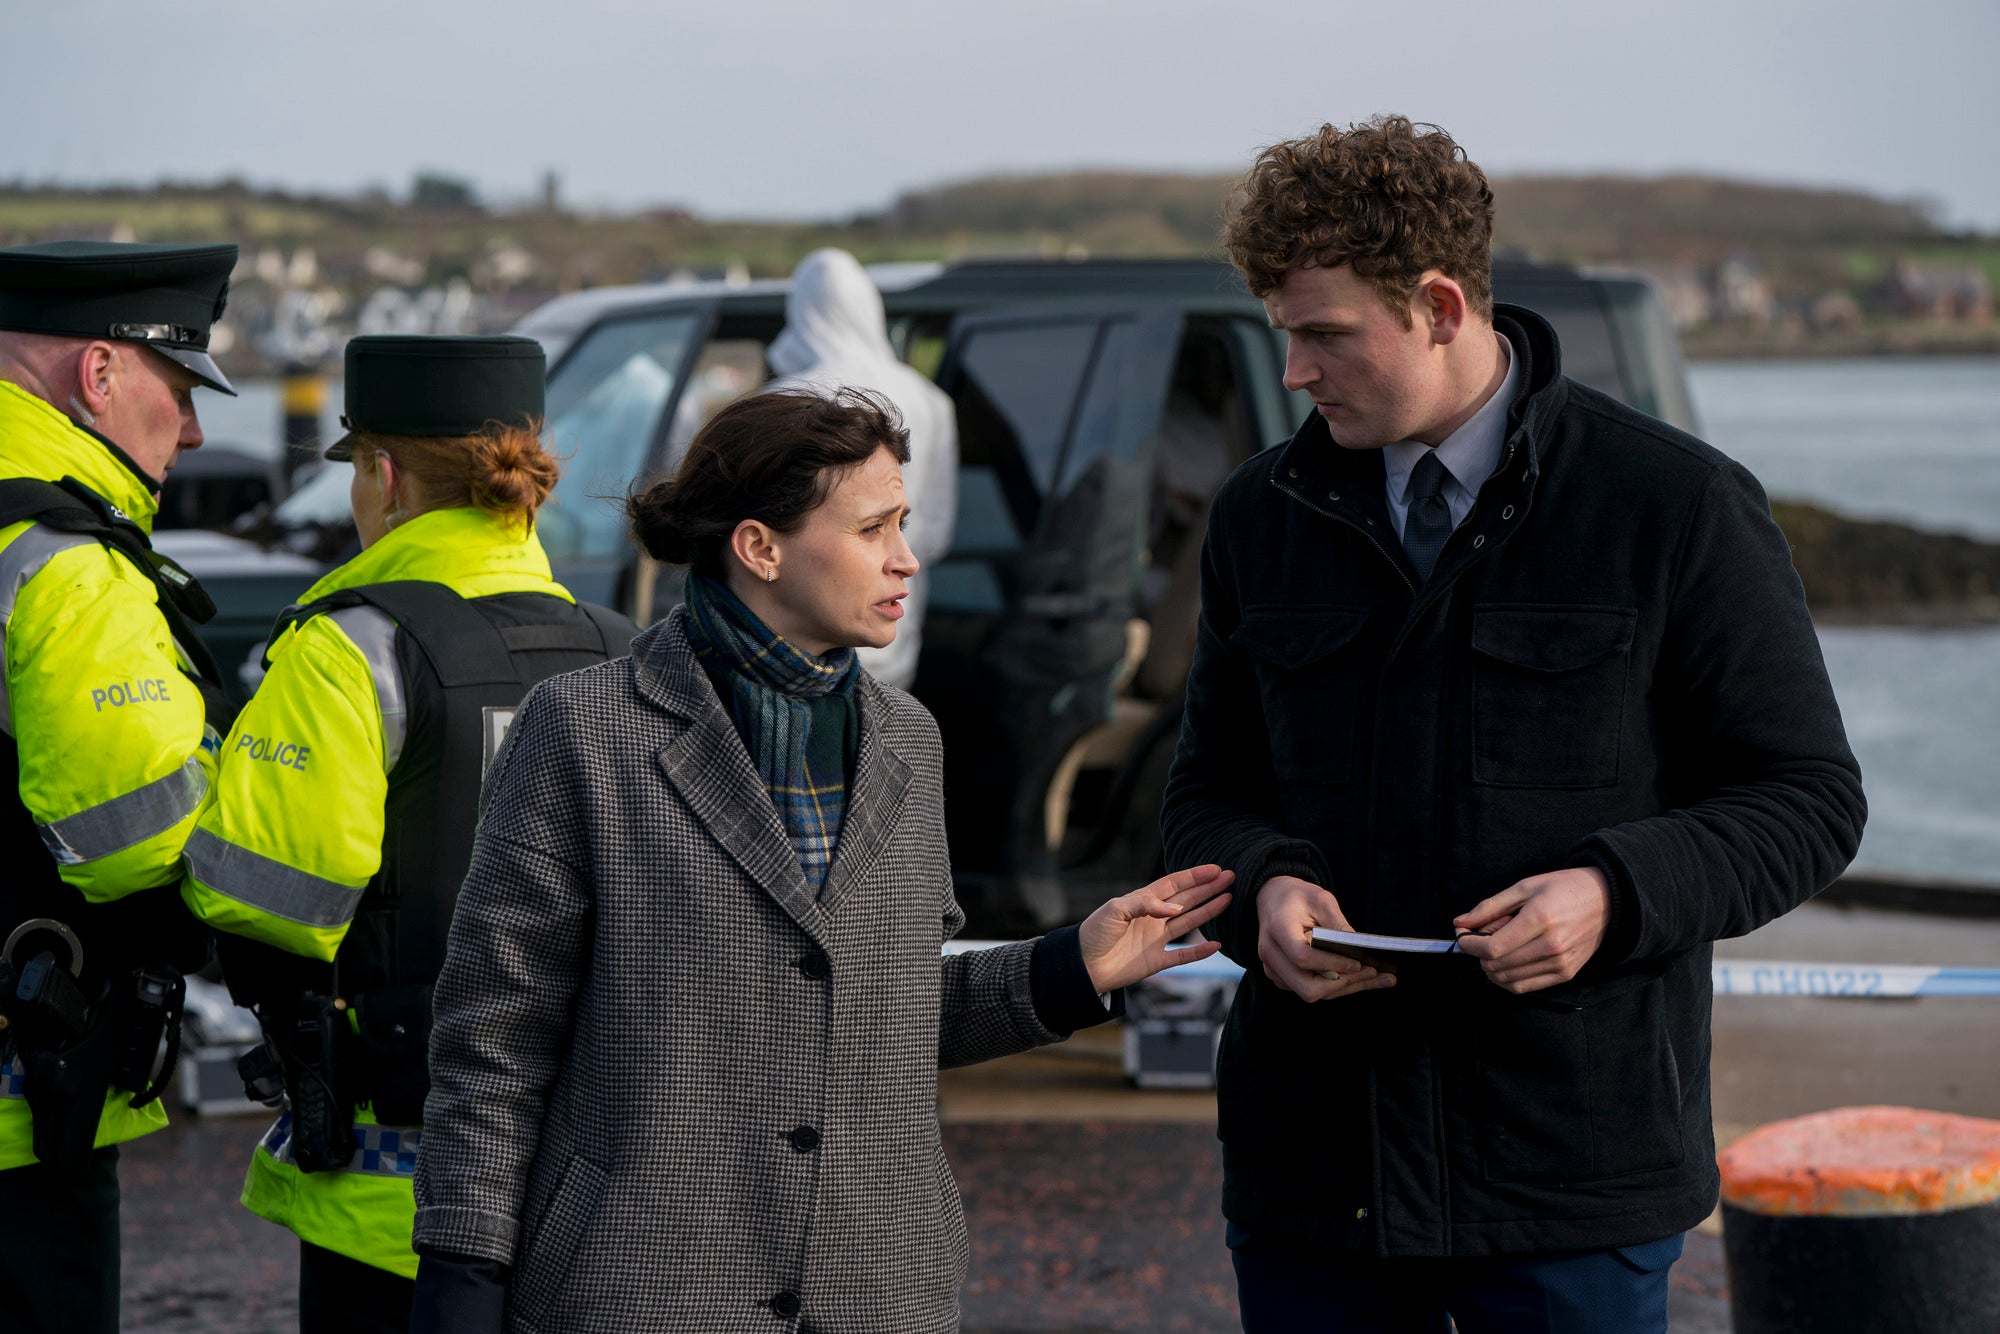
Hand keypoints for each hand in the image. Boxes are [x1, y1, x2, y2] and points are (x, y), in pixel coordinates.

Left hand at [1079, 865, 1234, 992]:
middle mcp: (1153, 918)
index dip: (1195, 876)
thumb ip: (1144, 904)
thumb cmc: (1094, 934)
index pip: (1174, 884)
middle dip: (1208, 888)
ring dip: (1209, 911)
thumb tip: (1174, 909)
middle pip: (1187, 900)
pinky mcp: (1156, 961)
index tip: (1215, 869)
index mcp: (1142, 901)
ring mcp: (1156, 939)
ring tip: (1229, 899)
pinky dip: (1200, 951)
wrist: (1082, 967)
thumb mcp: (1114, 909)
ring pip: (1190, 922)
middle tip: (1231, 878)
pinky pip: (1183, 955)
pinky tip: (1217, 945)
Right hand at [1256, 875, 1394, 1002]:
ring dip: (1346, 987)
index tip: (1358, 962)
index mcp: (1278, 930)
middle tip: (1373, 972)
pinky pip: (1310, 989)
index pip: (1303, 958)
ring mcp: (1274, 970)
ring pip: (1312, 993)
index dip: (1333, 964)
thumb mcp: (1321, 899)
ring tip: (1380, 977)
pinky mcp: (1282, 978)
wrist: (1272, 898)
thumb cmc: (1297, 897)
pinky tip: (1361, 977)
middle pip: (1307, 987)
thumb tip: (1360, 950)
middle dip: (1343, 984)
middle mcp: (1271, 955)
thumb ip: (1338, 924)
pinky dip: (1337, 986)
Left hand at [1453, 868, 1610, 993]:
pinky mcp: (1566, 974)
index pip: (1492, 948)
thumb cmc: (1563, 888)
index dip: (1468, 944)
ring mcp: (1560, 964)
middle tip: (1483, 934)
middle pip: (1497, 966)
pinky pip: (1525, 987)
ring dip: (1491, 967)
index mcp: (1540, 920)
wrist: (1607, 899)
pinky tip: (1508, 959)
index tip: (1462, 932)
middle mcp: (1551, 946)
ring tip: (1499, 944)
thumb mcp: (1524, 887)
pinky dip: (1508, 978)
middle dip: (1478, 953)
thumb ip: (1490, 906)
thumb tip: (1460, 922)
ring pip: (1508, 981)